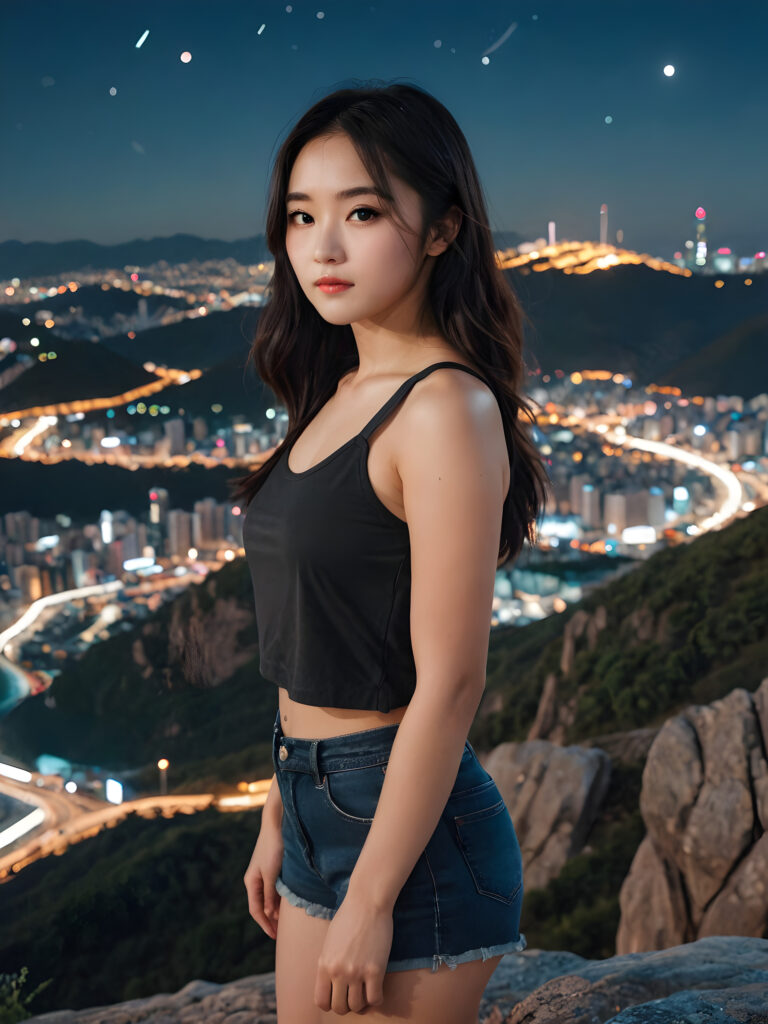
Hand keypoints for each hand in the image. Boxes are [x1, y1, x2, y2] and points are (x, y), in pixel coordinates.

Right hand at [243, 815, 283, 940]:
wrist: (276, 826)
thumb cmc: (273, 849)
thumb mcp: (271, 874)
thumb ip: (269, 894)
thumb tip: (268, 914)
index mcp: (251, 883)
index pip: (256, 910)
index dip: (265, 924)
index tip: (274, 936)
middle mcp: (255, 880)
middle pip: (260, 906)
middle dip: (269, 921)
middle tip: (279, 935)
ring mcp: (263, 875)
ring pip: (267, 899)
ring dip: (274, 911)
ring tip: (284, 924)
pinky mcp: (271, 869)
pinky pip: (273, 890)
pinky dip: (278, 900)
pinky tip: (286, 906)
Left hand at [315, 894, 392, 1013]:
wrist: (367, 901)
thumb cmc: (349, 917)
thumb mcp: (330, 942)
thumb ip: (328, 963)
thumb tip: (331, 984)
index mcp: (323, 964)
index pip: (321, 1002)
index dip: (330, 1004)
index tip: (339, 998)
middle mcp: (338, 971)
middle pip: (339, 1007)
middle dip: (347, 1005)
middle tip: (354, 996)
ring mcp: (356, 972)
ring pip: (357, 1006)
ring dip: (362, 1003)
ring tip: (366, 992)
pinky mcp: (375, 970)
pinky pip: (375, 999)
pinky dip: (376, 999)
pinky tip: (377, 989)